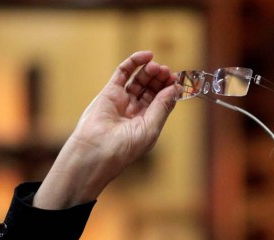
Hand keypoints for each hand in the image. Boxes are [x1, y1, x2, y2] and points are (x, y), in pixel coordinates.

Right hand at [34, 51, 177, 208]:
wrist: (96, 150)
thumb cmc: (124, 147)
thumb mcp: (151, 128)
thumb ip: (162, 106)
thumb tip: (174, 88)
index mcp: (147, 123)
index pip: (162, 101)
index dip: (170, 90)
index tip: (177, 81)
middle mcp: (135, 112)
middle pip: (152, 89)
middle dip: (161, 79)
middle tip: (168, 71)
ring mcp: (122, 101)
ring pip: (139, 80)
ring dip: (150, 71)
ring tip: (157, 66)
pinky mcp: (109, 92)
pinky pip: (123, 72)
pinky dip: (134, 62)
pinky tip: (146, 56)